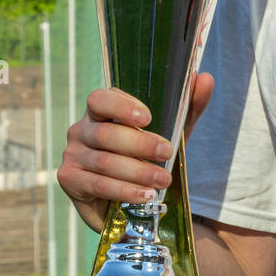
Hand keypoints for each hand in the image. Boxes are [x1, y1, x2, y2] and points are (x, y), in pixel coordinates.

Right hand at [56, 72, 215, 231]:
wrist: (129, 197)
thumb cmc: (147, 157)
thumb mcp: (172, 132)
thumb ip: (188, 107)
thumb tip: (205, 78)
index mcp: (100, 112)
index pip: (100, 99)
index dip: (121, 106)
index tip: (147, 118)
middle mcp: (81, 130)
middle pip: (106, 133)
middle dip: (140, 144)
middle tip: (166, 153)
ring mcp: (72, 155)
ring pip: (105, 161)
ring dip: (137, 172)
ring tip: (163, 180)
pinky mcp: (70, 180)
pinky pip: (98, 184)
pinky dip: (125, 191)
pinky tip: (145, 196)